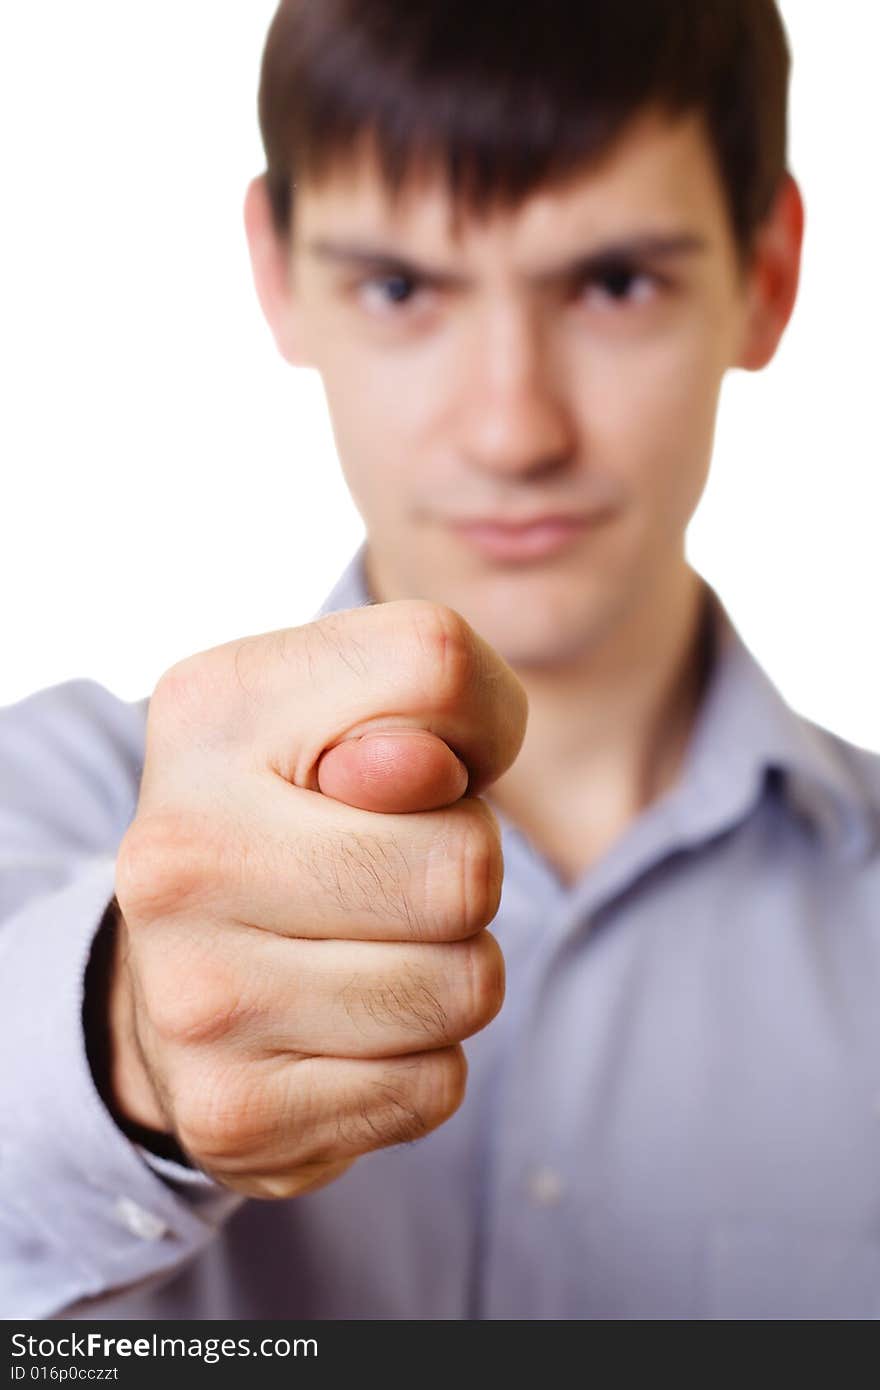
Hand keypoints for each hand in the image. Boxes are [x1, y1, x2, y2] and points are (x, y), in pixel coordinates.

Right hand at [110, 600, 527, 1197]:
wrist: (182, 970)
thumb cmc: (308, 818)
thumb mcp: (364, 709)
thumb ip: (435, 690)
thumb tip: (423, 772)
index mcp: (212, 710)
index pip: (437, 665)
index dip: (473, 726)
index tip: (410, 765)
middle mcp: (176, 850)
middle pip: (466, 864)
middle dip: (465, 873)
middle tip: (387, 875)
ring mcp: (193, 992)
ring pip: (466, 987)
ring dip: (452, 971)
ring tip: (365, 949)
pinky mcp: (229, 1111)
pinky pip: (434, 1087)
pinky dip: (419, 1060)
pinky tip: (344, 1029)